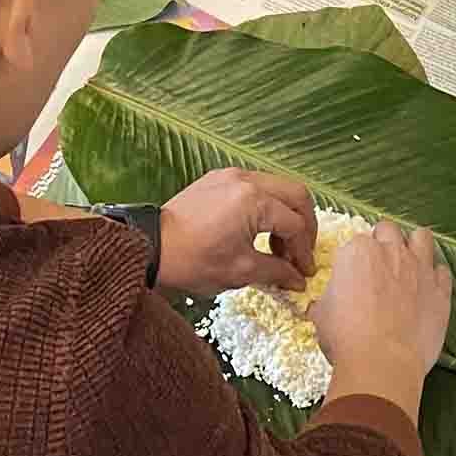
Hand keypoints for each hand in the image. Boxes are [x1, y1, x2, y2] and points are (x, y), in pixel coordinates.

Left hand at [157, 168, 316, 296]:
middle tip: (301, 253)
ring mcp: (231, 175)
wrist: (150, 247)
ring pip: (277, 187)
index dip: (304, 251)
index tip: (304, 272)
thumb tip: (298, 280)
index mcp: (255, 200)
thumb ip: (277, 272)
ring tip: (278, 247)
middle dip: (305, 225)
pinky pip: (255, 186)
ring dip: (285, 215)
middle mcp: (246, 179)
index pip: (295, 224)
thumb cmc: (194, 261)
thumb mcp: (241, 271)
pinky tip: (259, 231)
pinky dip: (266, 206)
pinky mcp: (217, 179)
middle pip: (296, 195)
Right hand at [313, 218, 453, 408]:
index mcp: (358, 252)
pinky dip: (436, 277)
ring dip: (415, 246)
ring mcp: (419, 268)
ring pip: (421, 237)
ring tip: (409, 263)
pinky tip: (428, 289)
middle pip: (388, 231)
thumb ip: (326, 301)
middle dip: (384, 242)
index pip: (356, 242)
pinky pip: (443, 271)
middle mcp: (390, 252)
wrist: (381, 362)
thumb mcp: (322, 316)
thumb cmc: (346, 338)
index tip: (354, 275)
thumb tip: (321, 306)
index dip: (355, 259)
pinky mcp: (440, 290)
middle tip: (380, 265)